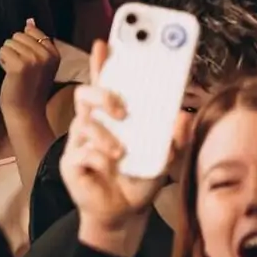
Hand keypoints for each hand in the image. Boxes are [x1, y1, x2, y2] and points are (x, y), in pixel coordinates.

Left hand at [0, 19, 58, 120]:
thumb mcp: (39, 63)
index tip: (28, 64)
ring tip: (15, 73)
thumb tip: (29, 21)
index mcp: (54, 53)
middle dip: (14, 50)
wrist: (26, 112)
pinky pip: (3, 51)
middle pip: (18, 35)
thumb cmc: (29, 88)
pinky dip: (2, 62)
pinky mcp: (20, 66)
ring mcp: (34, 60)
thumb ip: (35, 42)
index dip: (23, 45)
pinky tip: (9, 74)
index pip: (31, 31)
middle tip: (20, 70)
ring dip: (7, 56)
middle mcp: (46, 55)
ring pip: (9, 43)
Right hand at [60, 41, 166, 254]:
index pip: (106, 81)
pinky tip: (110, 166)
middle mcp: (94, 122)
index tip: (106, 43)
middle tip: (123, 108)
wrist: (124, 213)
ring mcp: (80, 142)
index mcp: (114, 114)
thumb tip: (184, 117)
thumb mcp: (165, 157)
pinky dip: (98, 157)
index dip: (103, 61)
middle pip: (86, 94)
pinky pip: (80, 152)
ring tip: (122, 151)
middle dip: (103, 94)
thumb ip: (176, 138)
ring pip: (83, 123)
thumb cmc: (139, 178)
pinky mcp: (72, 162)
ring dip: (104, 135)